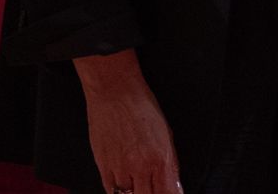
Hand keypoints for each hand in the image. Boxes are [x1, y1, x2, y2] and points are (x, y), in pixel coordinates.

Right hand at [73, 51, 181, 193]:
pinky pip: (110, 190)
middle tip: (152, 189)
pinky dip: (117, 191)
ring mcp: (120, 168)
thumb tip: (175, 186)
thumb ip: (170, 164)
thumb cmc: (142, 108)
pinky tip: (124, 186)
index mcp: (160, 158)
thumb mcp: (166, 134)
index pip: (167, 193)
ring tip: (138, 186)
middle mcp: (140, 167)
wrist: (116, 93)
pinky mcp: (102, 166)